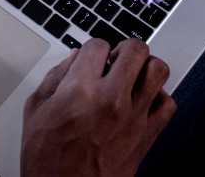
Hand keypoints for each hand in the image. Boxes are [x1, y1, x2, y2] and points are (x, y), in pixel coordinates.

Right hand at [20, 37, 175, 176]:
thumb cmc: (48, 161)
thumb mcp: (36, 111)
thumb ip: (54, 78)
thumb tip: (73, 58)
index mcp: (79, 90)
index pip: (98, 45)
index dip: (92, 48)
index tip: (89, 57)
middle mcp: (111, 99)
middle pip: (135, 49)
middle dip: (124, 48)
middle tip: (115, 59)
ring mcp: (133, 117)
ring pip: (158, 70)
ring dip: (145, 67)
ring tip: (132, 75)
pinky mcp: (147, 136)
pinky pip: (168, 103)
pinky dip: (159, 97)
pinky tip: (142, 100)